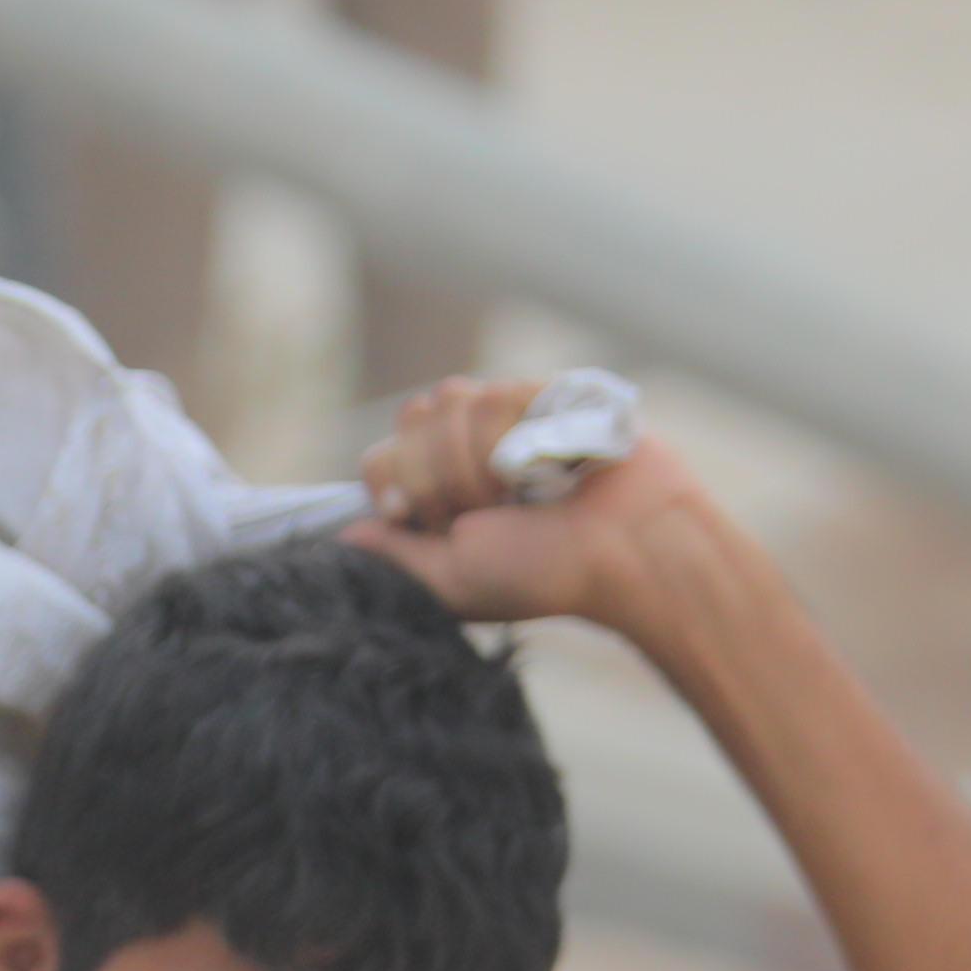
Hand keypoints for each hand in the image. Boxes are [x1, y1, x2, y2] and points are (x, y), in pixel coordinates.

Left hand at [345, 375, 717, 639]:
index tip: (420, 519)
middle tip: (491, 510)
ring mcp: (503, 417)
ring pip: (449, 402)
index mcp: (438, 494)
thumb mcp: (453, 580)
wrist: (627, 546)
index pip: (380, 457)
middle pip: (410, 421)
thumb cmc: (545, 572)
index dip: (394, 483)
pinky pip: (497, 391)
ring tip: (527, 491)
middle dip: (442, 477)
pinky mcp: (543, 392)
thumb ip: (394, 555)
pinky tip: (552, 461)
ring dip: (484, 460)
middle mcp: (464, 450)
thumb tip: (343, 531)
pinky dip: (519, 436)